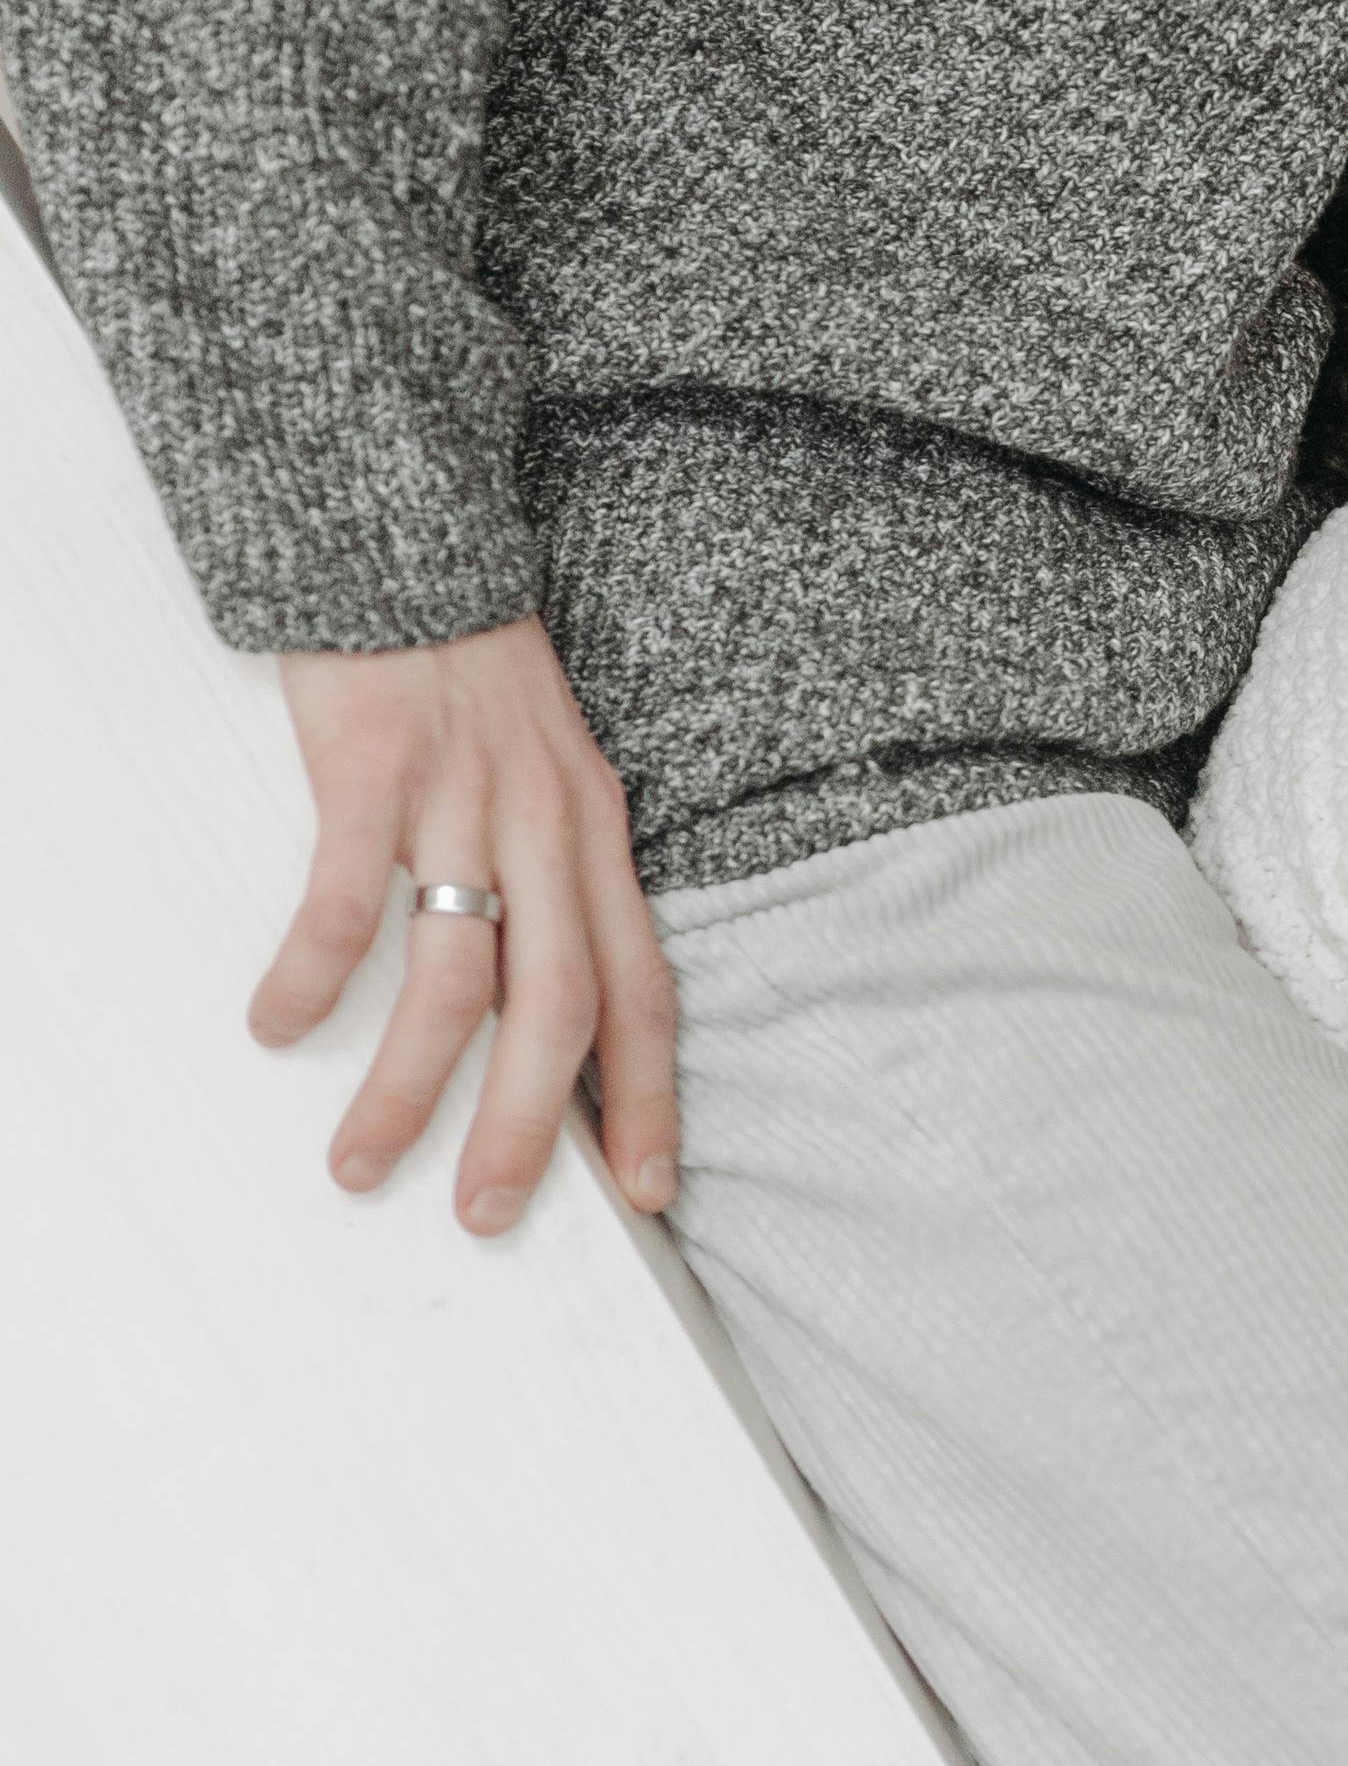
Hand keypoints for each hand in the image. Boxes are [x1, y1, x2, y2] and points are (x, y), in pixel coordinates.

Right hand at [252, 614, 678, 1236]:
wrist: (412, 550)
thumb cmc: (476, 678)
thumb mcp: (555, 776)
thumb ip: (557, 881)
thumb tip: (545, 1013)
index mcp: (598, 835)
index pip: (642, 987)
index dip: (649, 1094)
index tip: (648, 1189)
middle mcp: (548, 825)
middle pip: (558, 1007)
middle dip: (529, 1128)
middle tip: (489, 1215)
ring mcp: (463, 798)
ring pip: (454, 977)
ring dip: (407, 1085)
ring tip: (361, 1161)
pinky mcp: (376, 767)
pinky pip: (348, 896)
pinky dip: (316, 973)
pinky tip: (280, 1023)